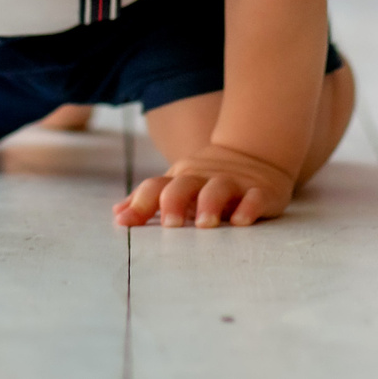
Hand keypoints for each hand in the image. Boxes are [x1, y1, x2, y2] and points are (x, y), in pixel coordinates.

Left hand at [114, 145, 295, 229]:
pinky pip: (254, 197)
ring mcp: (232, 183)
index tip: (125, 223)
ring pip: (219, 189)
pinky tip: (241, 221)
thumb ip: (148, 201)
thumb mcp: (176, 185)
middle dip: (174, 202)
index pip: (156, 187)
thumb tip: (118, 215)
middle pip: (184, 184)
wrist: (253, 153)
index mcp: (180, 179)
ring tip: (205, 224)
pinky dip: (248, 208)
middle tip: (169, 225)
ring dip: (210, 204)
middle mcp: (203, 179)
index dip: (140, 202)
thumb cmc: (205, 179)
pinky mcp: (259, 191)